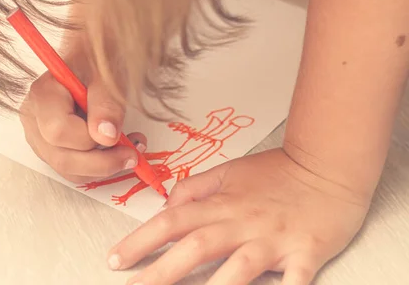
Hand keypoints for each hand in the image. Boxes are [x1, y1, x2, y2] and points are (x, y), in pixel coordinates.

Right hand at [19, 66, 144, 183]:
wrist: (92, 62)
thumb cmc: (97, 63)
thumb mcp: (106, 76)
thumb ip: (106, 104)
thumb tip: (106, 136)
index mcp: (43, 94)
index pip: (58, 130)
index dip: (89, 139)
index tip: (117, 136)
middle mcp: (34, 119)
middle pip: (62, 157)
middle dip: (102, 162)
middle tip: (133, 154)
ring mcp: (40, 137)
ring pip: (69, 170)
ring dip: (104, 168)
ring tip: (130, 150)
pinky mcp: (52, 149)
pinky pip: (74, 171)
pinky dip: (99, 168)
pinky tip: (116, 151)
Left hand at [107, 148, 370, 284]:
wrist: (326, 168)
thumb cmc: (276, 172)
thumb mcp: (229, 172)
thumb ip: (196, 188)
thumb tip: (167, 207)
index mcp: (221, 203)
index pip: (172, 221)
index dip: (141, 240)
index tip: (115, 259)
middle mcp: (242, 222)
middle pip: (195, 248)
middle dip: (161, 272)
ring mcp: (273, 241)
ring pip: (238, 269)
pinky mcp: (306, 254)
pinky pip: (293, 281)